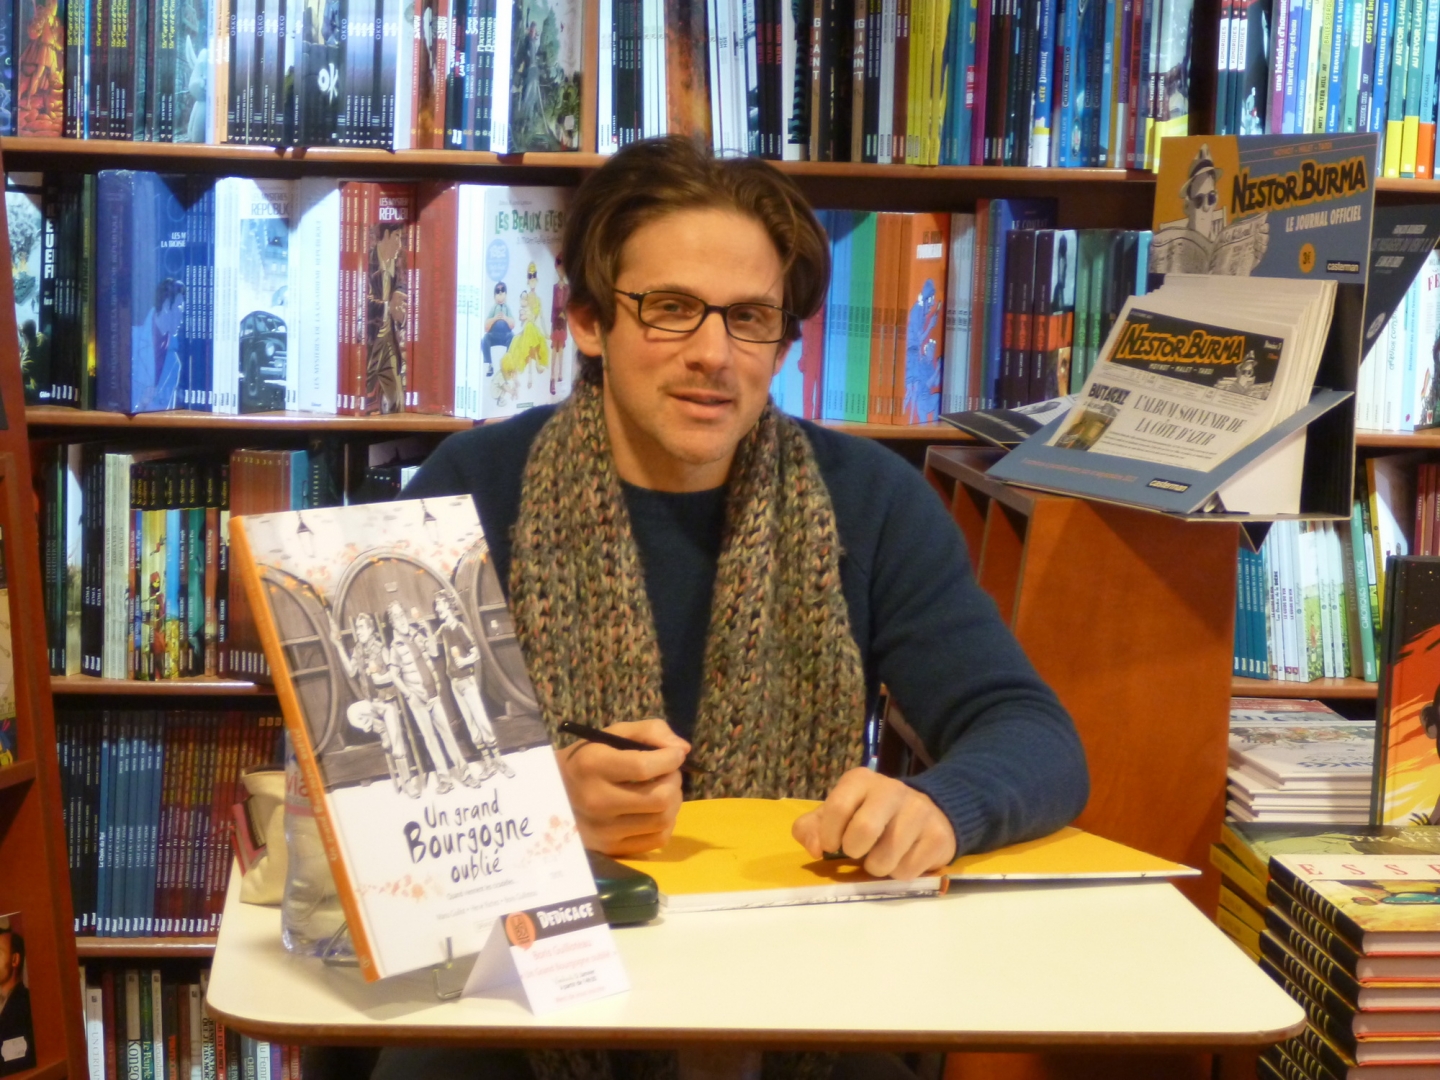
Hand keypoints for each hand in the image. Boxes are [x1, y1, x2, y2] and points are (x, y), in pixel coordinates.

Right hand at [557, 718, 688, 855]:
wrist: (553, 795)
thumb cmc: (589, 759)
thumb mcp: (612, 734)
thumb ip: (650, 732)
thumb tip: (683, 749)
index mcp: (593, 765)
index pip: (643, 767)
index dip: (670, 759)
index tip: (675, 754)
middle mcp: (596, 801)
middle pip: (659, 798)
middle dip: (674, 781)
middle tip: (669, 773)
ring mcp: (602, 830)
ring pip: (662, 820)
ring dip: (673, 802)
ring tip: (663, 790)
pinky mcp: (609, 849)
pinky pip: (657, 840)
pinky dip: (666, 823)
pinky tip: (655, 810)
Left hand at [792, 769, 956, 880]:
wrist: (927, 813)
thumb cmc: (870, 815)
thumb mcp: (838, 815)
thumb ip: (811, 829)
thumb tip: (815, 849)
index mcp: (861, 780)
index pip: (837, 807)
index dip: (829, 835)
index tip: (832, 845)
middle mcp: (892, 790)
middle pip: (864, 830)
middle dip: (854, 851)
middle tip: (857, 852)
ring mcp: (919, 812)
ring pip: (886, 858)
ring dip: (876, 868)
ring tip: (880, 856)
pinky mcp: (938, 836)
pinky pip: (907, 871)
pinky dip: (898, 873)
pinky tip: (902, 858)